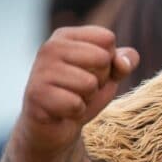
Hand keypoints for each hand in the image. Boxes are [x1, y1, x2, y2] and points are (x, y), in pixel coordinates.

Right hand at [16, 26, 138, 156]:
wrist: (56, 125)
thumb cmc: (84, 92)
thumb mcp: (111, 73)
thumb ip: (125, 60)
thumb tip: (122, 62)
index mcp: (66, 36)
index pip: (107, 39)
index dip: (109, 60)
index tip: (92, 70)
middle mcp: (49, 48)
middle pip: (102, 58)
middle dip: (100, 79)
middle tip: (82, 88)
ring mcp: (40, 70)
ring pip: (90, 83)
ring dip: (87, 97)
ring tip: (72, 97)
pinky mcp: (36, 95)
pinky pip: (76, 104)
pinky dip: (76, 112)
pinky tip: (62, 111)